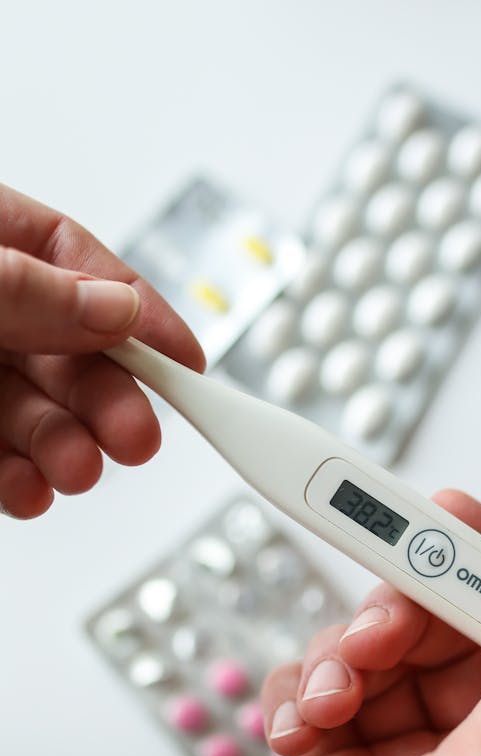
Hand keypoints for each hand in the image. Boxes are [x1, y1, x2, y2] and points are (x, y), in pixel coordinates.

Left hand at [0, 184, 203, 517]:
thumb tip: (112, 308)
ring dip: (67, 447)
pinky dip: (17, 480)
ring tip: (81, 472)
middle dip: (108, 401)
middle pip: (66, 352)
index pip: (77, 263)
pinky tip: (33, 491)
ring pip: (33, 411)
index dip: (139, 312)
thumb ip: (25, 287)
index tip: (186, 357)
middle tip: (137, 437)